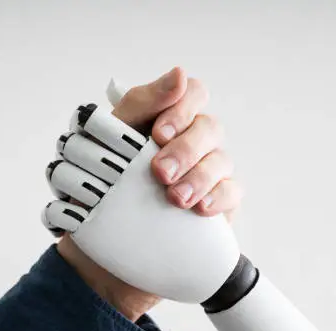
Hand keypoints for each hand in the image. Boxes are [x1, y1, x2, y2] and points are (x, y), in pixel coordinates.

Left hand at [57, 67, 242, 320]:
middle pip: (208, 127)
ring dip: (198, 176)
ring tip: (173, 198)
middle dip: (185, 149)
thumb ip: (140, 104)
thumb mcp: (107, 143)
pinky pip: (232, 192)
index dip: (181, 107)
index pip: (192, 94)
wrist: (103, 252)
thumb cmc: (103, 190)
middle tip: (159, 172)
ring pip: (221, 160)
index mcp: (166, 122)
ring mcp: (206, 174)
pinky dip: (217, 198)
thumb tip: (179, 73)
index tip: (158, 132)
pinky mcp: (216, 205)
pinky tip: (198, 211)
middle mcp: (190, 144)